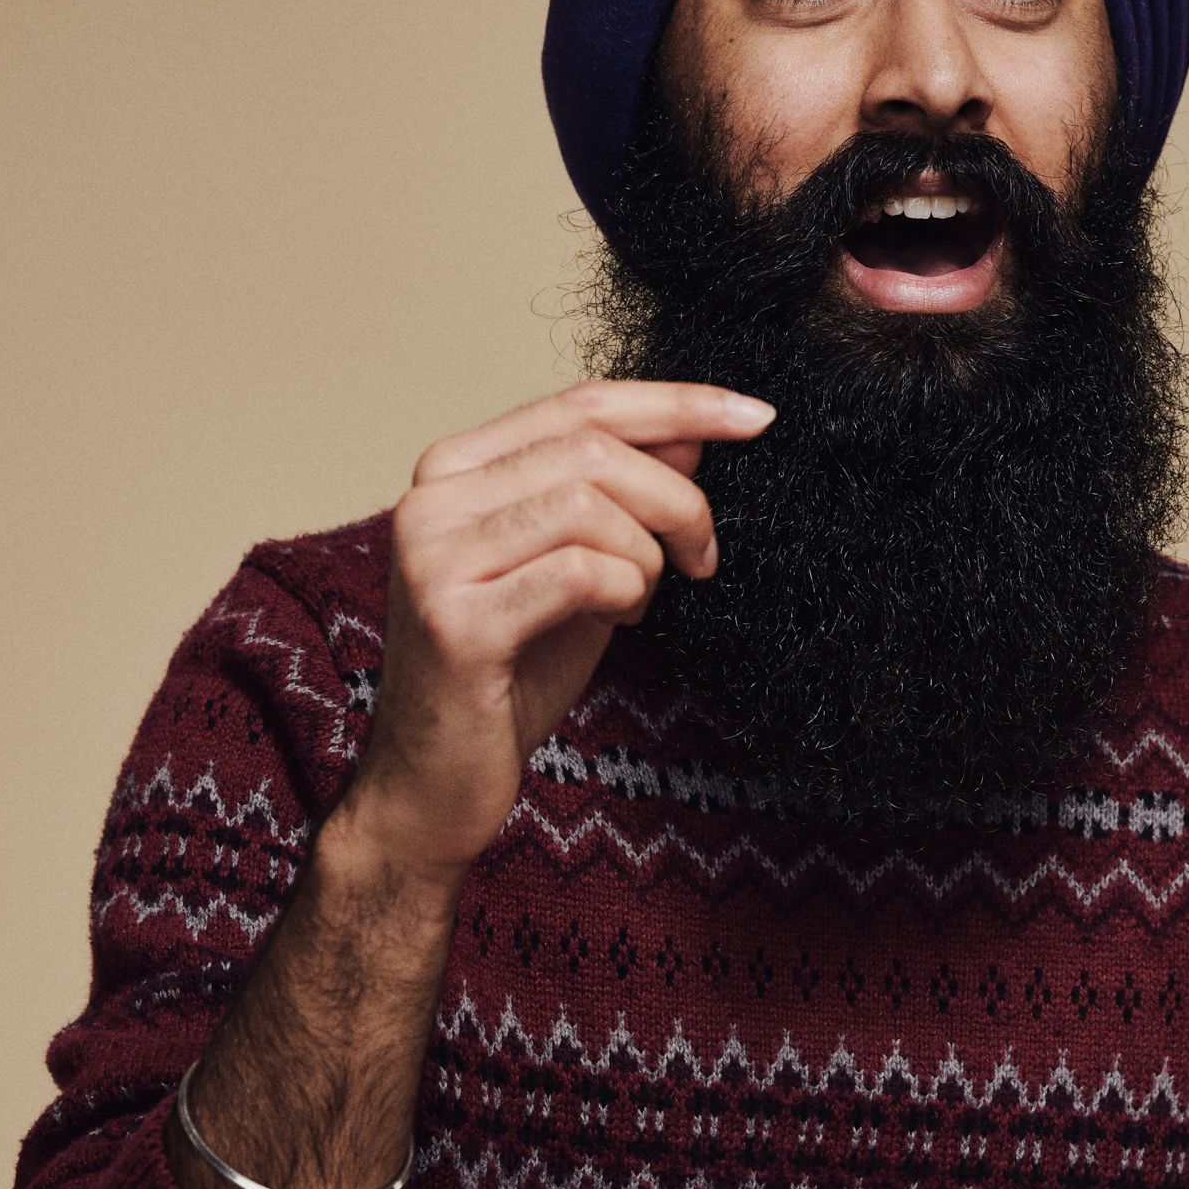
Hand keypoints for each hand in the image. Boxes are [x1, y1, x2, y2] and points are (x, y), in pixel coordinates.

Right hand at [338, 378, 774, 882]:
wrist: (438, 785)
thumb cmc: (510, 676)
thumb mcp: (581, 567)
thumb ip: (622, 498)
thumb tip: (690, 433)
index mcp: (455, 470)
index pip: (581, 403)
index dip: (677, 403)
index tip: (757, 417)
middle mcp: (431, 499)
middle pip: (592, 448)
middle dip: (676, 499)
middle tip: (704, 556)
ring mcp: (434, 558)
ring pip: (588, 506)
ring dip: (647, 556)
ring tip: (639, 600)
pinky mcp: (454, 620)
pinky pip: (579, 573)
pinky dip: (624, 592)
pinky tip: (618, 619)